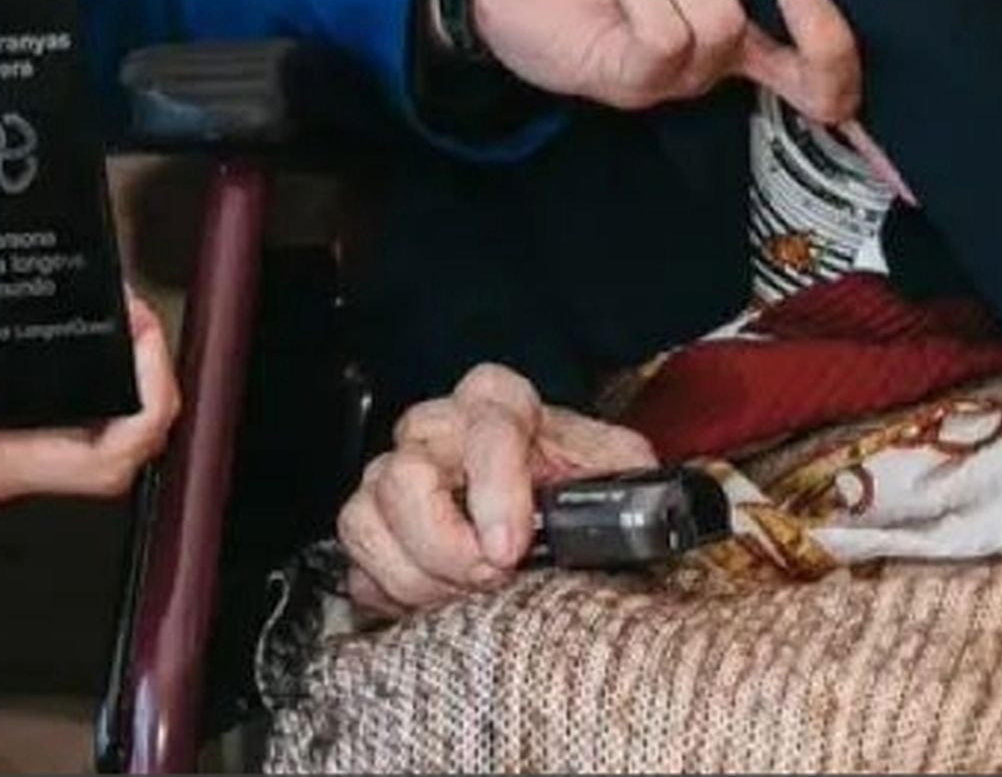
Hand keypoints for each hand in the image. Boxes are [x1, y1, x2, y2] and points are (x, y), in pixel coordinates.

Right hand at [0, 207, 178, 609]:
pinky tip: (2, 317)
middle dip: (127, 362)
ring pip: (64, 421)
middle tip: (110, 290)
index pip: (103, 459)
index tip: (137, 332)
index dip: (146, 399)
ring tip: (71, 286)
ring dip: (85, 362)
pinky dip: (32, 368)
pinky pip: (14, 413)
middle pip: (103, 431)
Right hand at [337, 363, 656, 622]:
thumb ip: (626, 471)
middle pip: (405, 476)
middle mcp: (434, 429)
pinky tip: (433, 601)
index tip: (509, 546)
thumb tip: (645, 497)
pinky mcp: (372, 525)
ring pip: (366, 518)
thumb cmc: (567, 478)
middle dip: (445, 544)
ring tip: (464, 596)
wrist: (534, 500)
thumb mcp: (610, 465)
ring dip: (417, 574)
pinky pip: (356, 562)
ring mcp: (392, 474)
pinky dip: (392, 593)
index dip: (493, 489)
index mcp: (496, 401)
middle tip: (487, 578)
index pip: (486, 426)